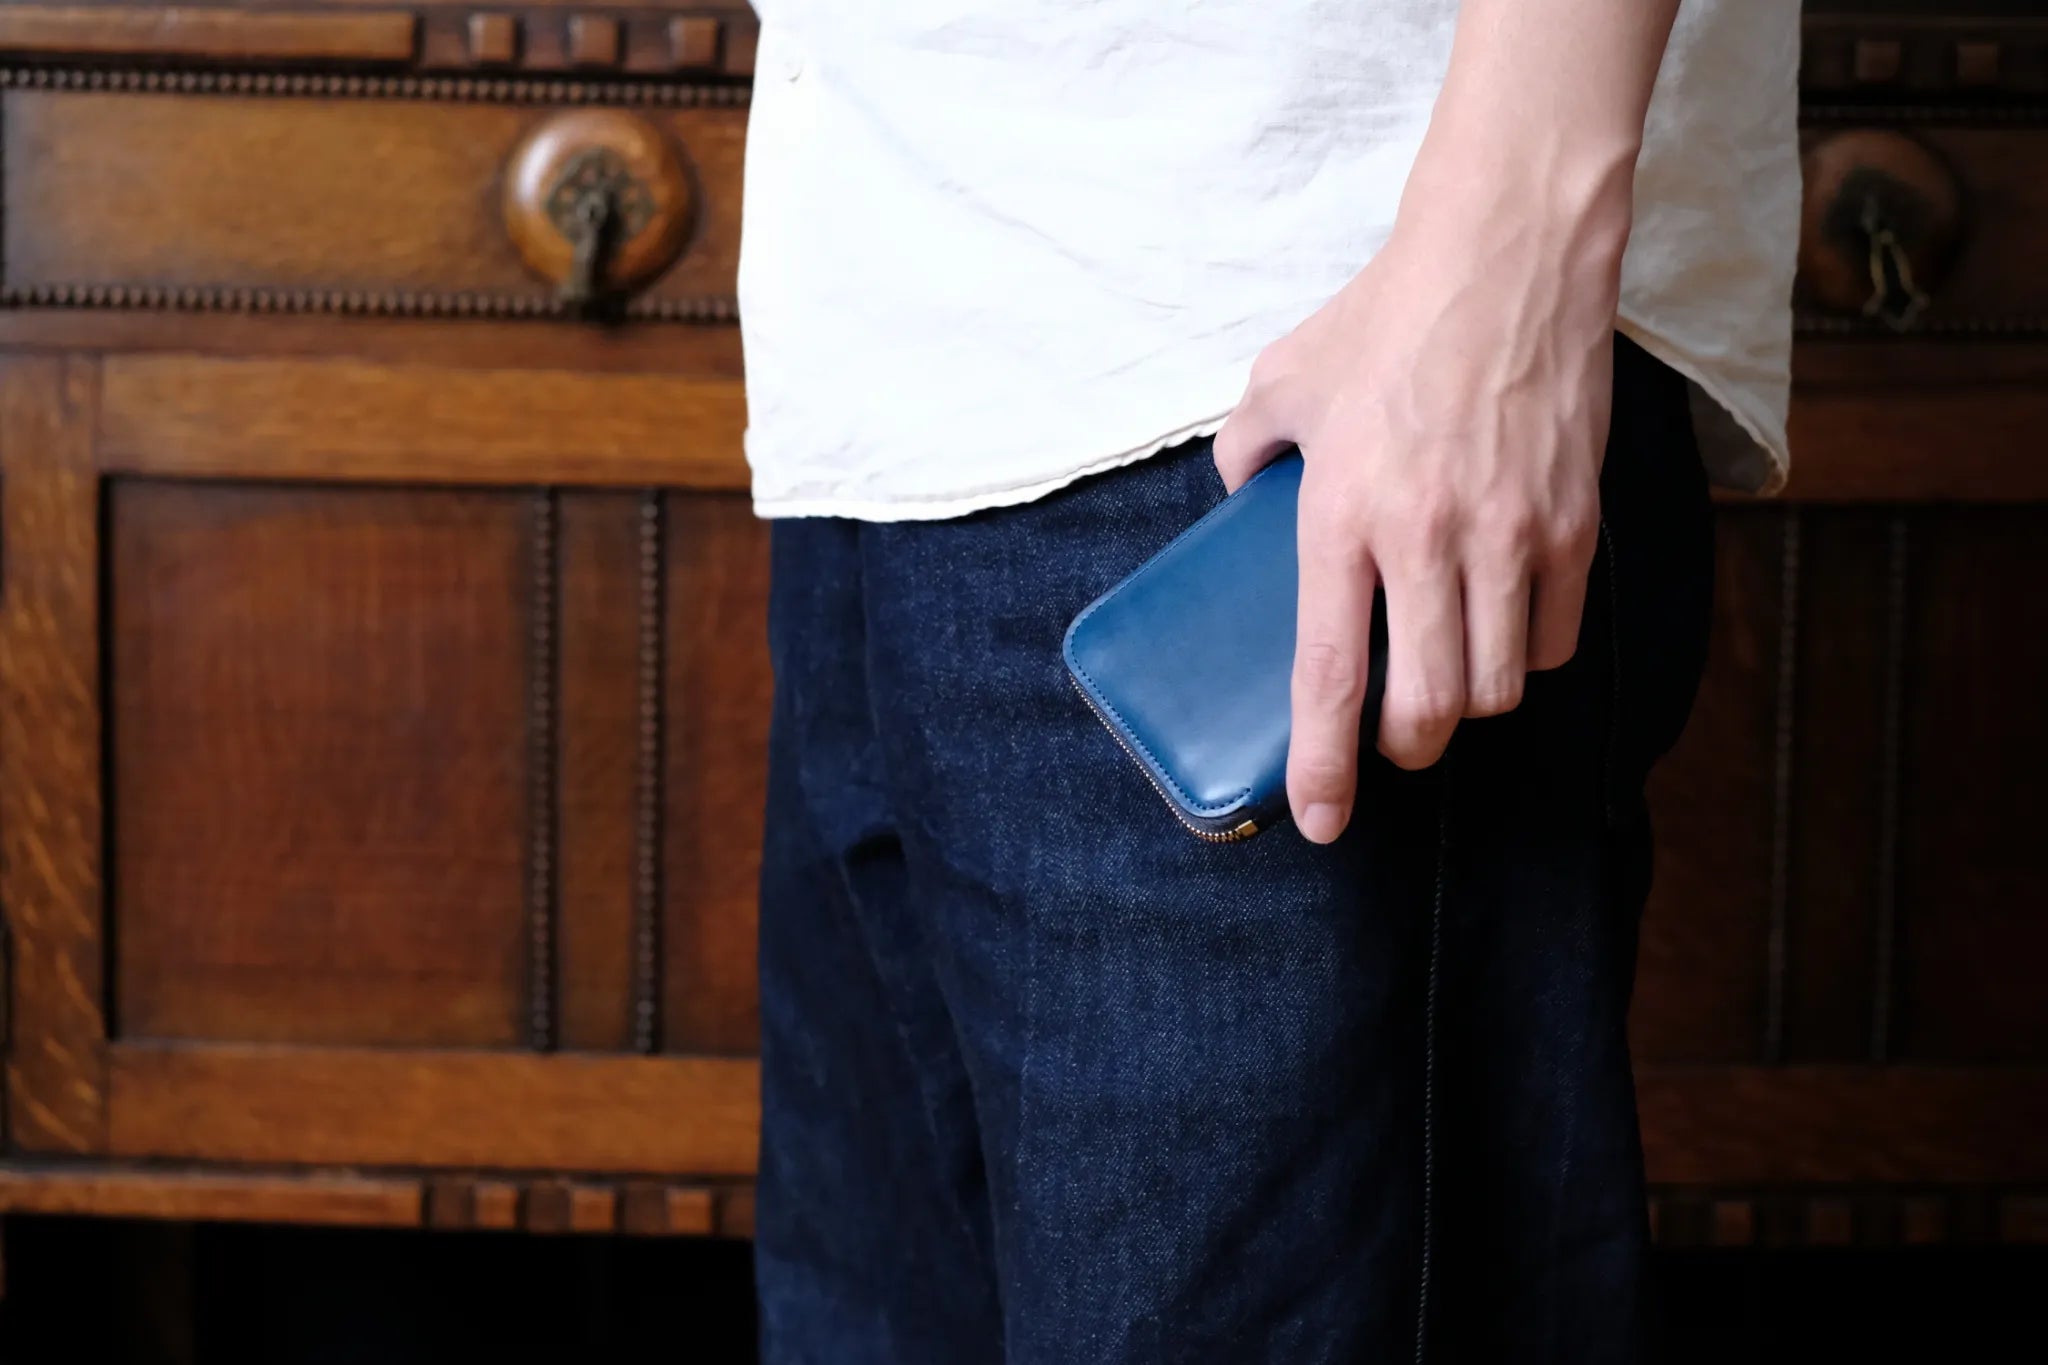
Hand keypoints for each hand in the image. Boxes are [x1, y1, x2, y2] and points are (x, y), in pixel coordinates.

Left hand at [1212, 194, 1625, 844]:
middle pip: (1430, 706)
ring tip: (1448, 676)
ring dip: (1468, 702)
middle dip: (1408, 746)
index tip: (1322, 820)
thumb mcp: (1282, 378)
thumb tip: (1235, 491)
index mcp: (1343, 514)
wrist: (1507, 257)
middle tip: (1395, 736)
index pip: (1330, 671)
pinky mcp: (1576, 520)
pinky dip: (1529, 654)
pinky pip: (1558, 636)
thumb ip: (1246, 447)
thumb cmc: (1387, 317)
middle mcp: (1428, 538)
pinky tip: (1507, 629)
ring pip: (1498, 684)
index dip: (1325, 762)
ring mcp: (1512, 534)